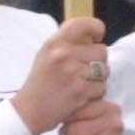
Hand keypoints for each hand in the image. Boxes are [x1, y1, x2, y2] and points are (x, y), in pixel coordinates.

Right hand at [13, 17, 110, 134]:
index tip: (98, 36)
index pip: (82, 24)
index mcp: (53, 43)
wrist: (29, 110)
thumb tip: (93, 38)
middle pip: (101, 50)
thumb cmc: (40, 83)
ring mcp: (72, 72)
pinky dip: (95, 94)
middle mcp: (63, 54)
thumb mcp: (46, 55)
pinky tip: (81, 96)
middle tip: (84, 71)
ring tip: (82, 84)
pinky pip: (101, 87)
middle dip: (98, 62)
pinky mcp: (80, 90)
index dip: (96, 28)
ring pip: (104, 70)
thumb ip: (65, 45)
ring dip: (98, 79)